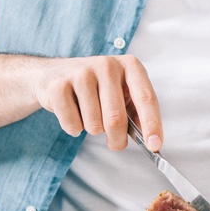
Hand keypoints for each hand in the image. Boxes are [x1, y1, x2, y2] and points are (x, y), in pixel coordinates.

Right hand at [33, 54, 162, 151]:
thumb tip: (151, 141)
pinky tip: (73, 112)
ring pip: (94, 125)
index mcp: (130, 65)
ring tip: (89, 115)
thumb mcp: (122, 92)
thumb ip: (137, 112)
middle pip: (116, 118)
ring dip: (93, 130)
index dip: (152, 124)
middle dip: (117, 139)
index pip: (146, 98)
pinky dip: (74, 128)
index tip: (155, 145)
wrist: (54, 73)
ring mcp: (81, 73)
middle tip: (115, 143)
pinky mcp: (58, 86)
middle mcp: (107, 65)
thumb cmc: (97, 88)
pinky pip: (72, 125)